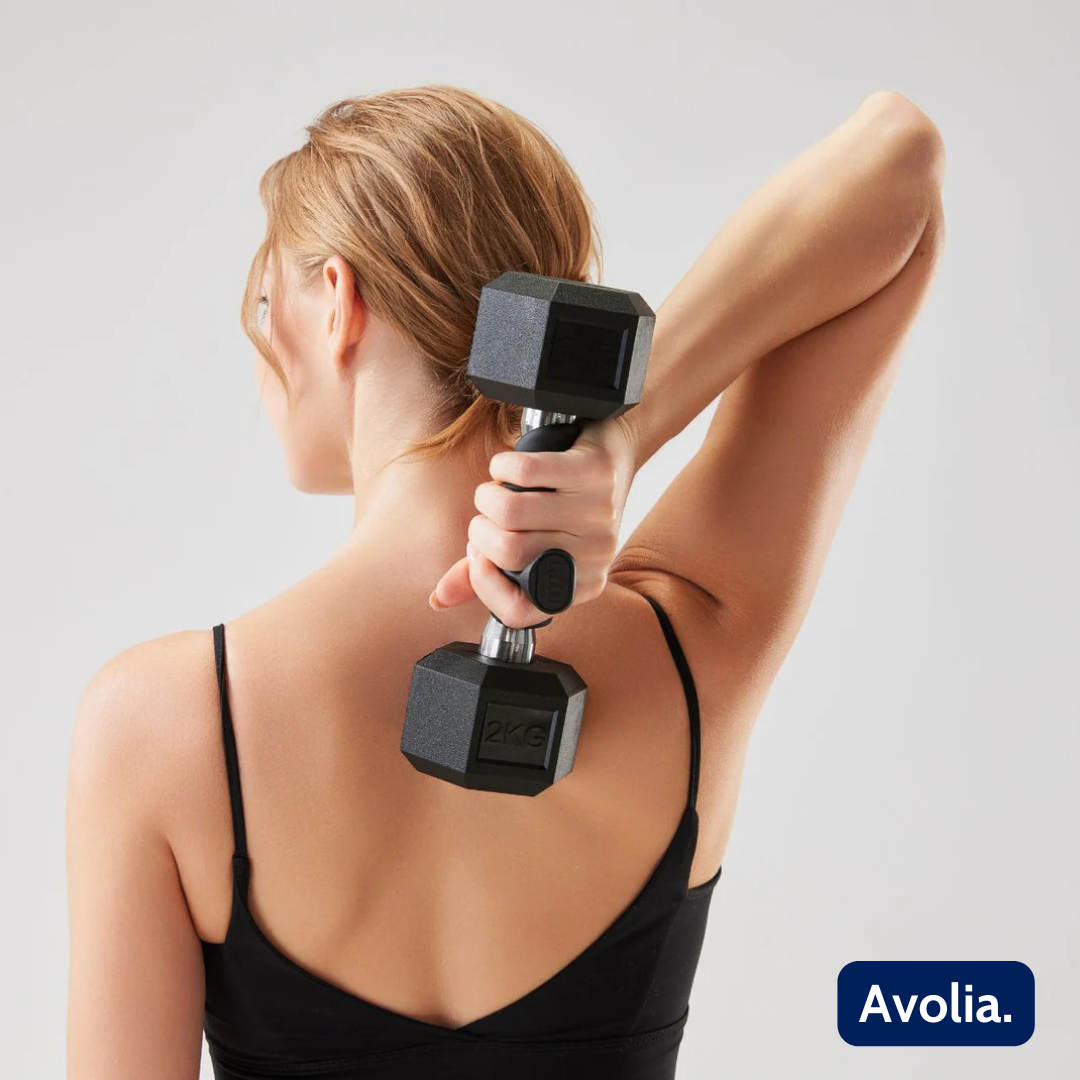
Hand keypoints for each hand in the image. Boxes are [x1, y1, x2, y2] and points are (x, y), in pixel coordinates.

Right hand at [429, 418, 635, 627]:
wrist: (614, 457)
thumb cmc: (565, 507)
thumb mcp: (531, 547)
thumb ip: (485, 574)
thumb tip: (440, 598)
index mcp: (579, 585)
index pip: (518, 612)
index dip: (484, 585)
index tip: (480, 558)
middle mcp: (596, 555)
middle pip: (509, 553)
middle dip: (480, 532)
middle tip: (486, 519)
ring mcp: (600, 513)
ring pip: (512, 511)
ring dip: (488, 497)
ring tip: (495, 492)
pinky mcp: (595, 472)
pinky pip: (527, 471)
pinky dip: (502, 466)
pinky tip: (506, 468)